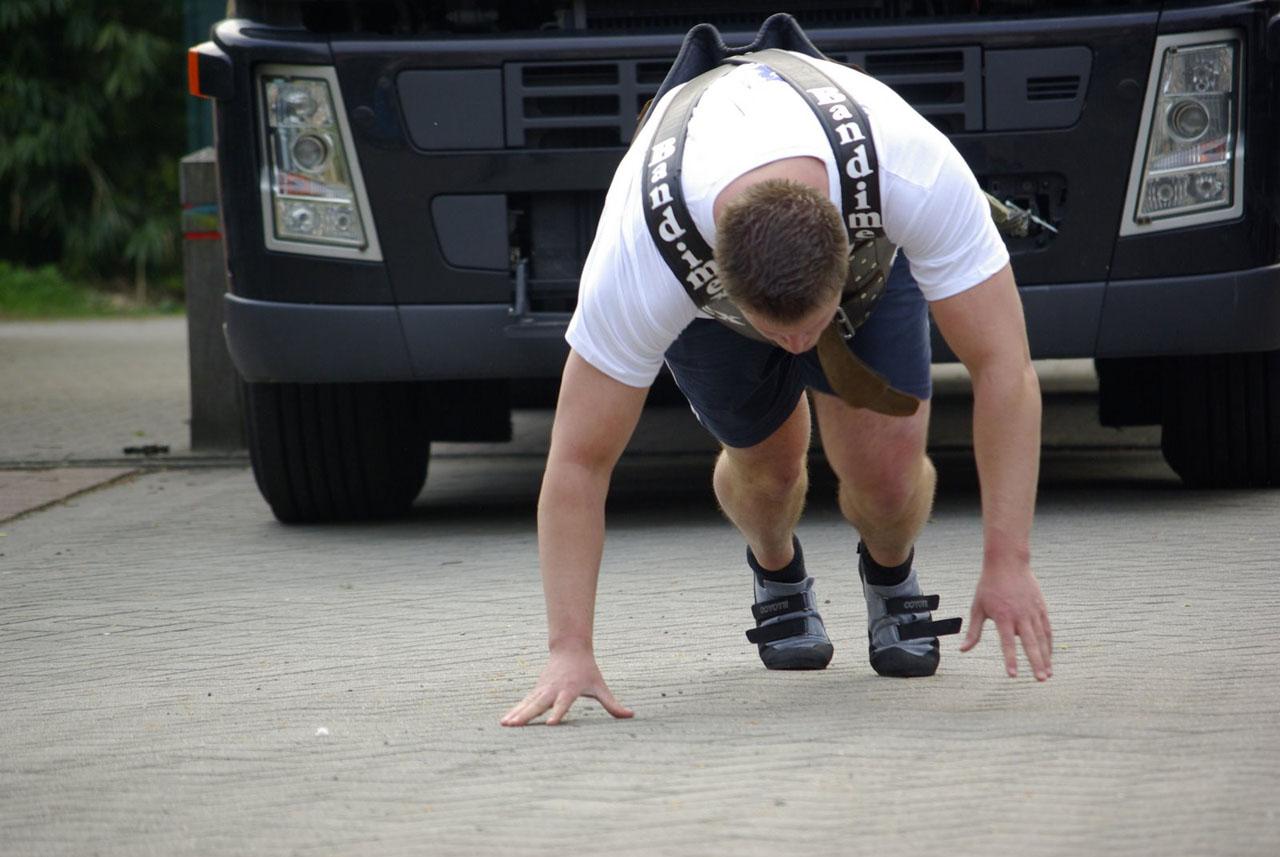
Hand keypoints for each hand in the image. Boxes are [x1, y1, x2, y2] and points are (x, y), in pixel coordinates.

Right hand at [500, 644, 633, 726]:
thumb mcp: (600, 686)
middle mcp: (553, 689)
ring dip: (516, 714)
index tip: (550, 724)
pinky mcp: (537, 690)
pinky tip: (506, 721)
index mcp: (569, 689)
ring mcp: (543, 689)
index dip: (557, 713)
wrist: (570, 648)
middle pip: (539, 704)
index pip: (563, 704)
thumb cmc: (587, 670)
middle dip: (527, 715)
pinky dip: (515, 710)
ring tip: (505, 725)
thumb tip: (630, 716)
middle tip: (515, 726)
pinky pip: (525, 702)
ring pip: (528, 703)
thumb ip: (612, 704)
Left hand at [958, 563, 1052, 680]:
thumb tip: (962, 650)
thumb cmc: (989, 586)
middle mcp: (1020, 616)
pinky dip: (1049, 644)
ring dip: (1046, 657)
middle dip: (1036, 663)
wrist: (1008, 563)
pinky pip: (1047, 629)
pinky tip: (1049, 657)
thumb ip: (973, 631)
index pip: (1007, 643)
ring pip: (1042, 639)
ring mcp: (1033, 612)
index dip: (1010, 659)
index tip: (1013, 675)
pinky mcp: (1041, 608)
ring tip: (1048, 674)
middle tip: (1041, 680)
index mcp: (1003, 616)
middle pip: (1030, 644)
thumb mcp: (977, 607)